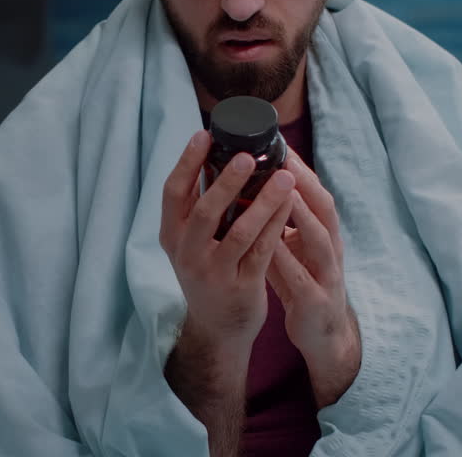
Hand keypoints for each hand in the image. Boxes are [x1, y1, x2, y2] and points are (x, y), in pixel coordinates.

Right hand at [160, 130, 296, 455]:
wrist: (218, 328)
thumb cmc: (209, 270)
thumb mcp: (191, 241)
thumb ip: (200, 205)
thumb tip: (218, 153)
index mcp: (171, 235)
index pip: (172, 193)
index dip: (187, 162)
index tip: (205, 133)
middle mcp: (187, 254)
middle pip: (204, 212)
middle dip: (226, 181)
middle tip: (249, 155)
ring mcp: (213, 273)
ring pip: (239, 233)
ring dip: (263, 202)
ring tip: (284, 176)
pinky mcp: (241, 288)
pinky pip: (262, 252)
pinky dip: (277, 226)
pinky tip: (290, 204)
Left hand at [267, 150, 360, 408]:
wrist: (324, 335)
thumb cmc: (302, 282)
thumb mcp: (292, 246)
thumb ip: (277, 219)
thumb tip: (246, 184)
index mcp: (321, 231)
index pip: (312, 191)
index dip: (298, 166)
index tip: (276, 140)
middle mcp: (329, 246)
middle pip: (324, 205)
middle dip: (305, 180)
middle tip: (283, 156)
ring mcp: (327, 273)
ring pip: (320, 237)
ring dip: (304, 213)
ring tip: (285, 190)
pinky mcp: (316, 301)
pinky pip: (302, 277)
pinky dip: (288, 258)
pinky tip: (271, 243)